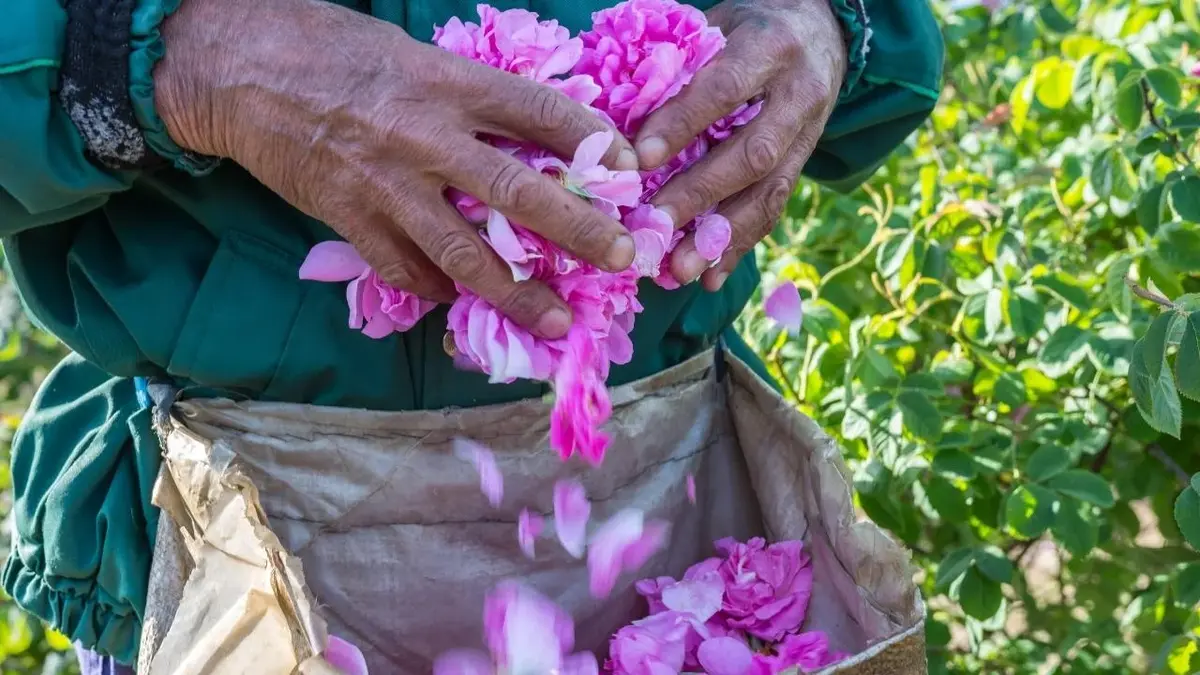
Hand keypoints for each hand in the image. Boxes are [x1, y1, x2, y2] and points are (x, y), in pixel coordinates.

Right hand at [155, 0, 638, 338]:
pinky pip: (404, 269)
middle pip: (516, 191)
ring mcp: (386, 185)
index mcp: (446, 82)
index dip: (591, 143)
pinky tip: (457, 299)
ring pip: (464, 251)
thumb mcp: (413, 55)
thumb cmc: (331, 48)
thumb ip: (471, 96)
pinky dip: (435, 288)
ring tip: (558, 321)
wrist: (238, 66)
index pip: (538, 112)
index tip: (630, 169)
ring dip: (517, 292)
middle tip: (621, 258)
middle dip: (577, 229)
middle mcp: (424, 136)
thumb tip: (533, 136)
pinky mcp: (349, 219)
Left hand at [635, 0, 846, 290]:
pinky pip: (774, 211)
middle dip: (700, 194)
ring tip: (681, 269)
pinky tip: (710, 277)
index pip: (724, 90)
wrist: (822, 29)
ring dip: (722, 237)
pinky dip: (740, 247)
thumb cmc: (747, 27)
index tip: (641, 158)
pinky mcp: (804, 165)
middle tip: (655, 225)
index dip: (683, 125)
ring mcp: (807, 135)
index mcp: (770, 48)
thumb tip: (614, 115)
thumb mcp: (717, 26)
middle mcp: (797, 95)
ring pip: (769, 193)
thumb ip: (678, 66)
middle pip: (752, 153)